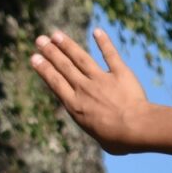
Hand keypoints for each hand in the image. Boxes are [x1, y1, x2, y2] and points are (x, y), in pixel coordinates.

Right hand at [29, 30, 152, 153]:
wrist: (137, 128)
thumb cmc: (120, 140)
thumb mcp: (102, 140)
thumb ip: (99, 130)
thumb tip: (106, 133)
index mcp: (75, 106)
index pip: (55, 83)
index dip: (44, 69)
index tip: (34, 58)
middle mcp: (84, 89)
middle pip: (64, 67)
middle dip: (50, 52)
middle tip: (40, 40)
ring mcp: (101, 80)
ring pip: (80, 58)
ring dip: (67, 45)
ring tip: (56, 34)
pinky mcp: (120, 74)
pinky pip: (110, 55)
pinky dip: (104, 42)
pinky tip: (98, 31)